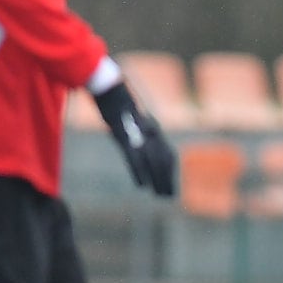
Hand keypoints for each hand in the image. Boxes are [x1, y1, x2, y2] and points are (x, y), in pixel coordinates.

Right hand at [93, 82, 177, 196]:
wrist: (110, 85)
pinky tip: (142, 185)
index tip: (172, 187)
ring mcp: (138, 134)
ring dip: (157, 179)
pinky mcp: (124, 135)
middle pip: (163, 160)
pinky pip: (134, 157)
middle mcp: (151, 132)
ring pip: (152, 161)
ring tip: (160, 195)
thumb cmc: (118, 102)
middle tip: (169, 196)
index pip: (168, 155)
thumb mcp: (132, 119)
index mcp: (154, 129)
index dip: (170, 172)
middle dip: (167, 179)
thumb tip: (138, 146)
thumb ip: (138, 134)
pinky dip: (139, 172)